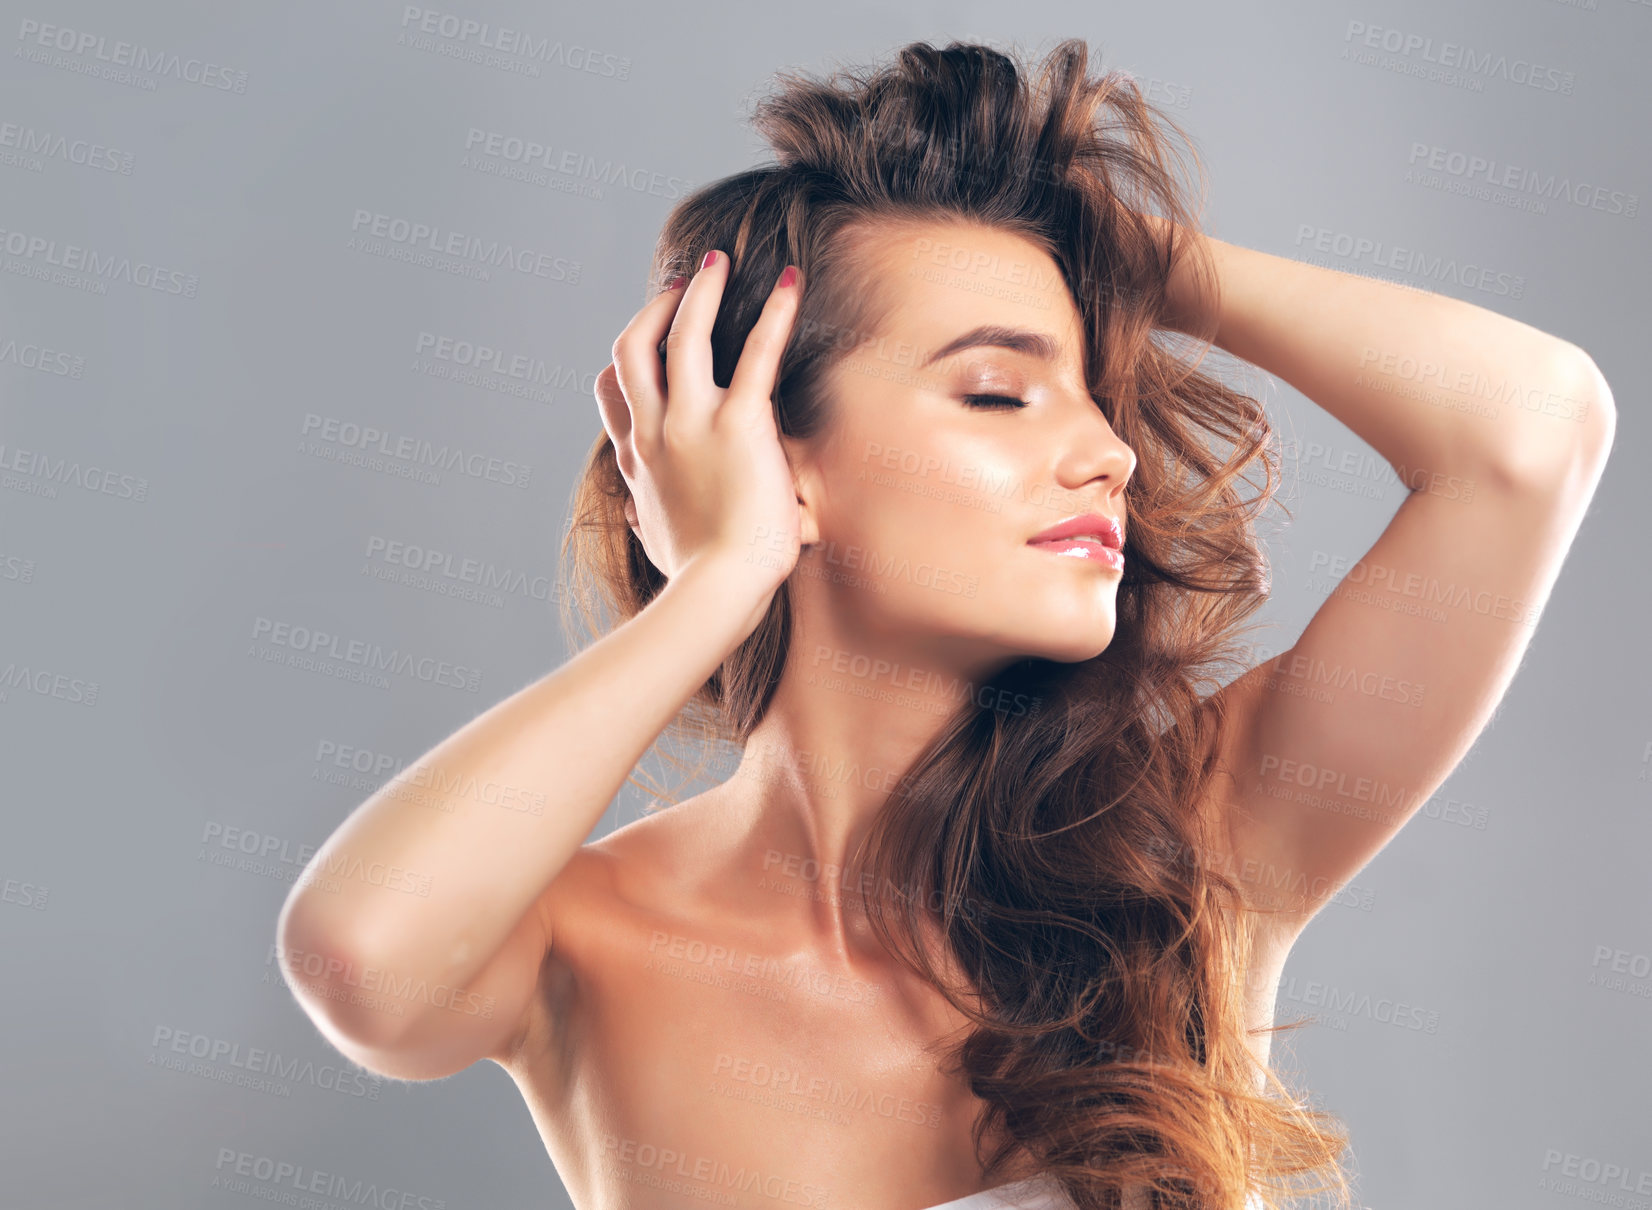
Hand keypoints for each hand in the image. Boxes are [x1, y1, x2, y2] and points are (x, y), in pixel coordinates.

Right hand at [595, 253, 806, 598]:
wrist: (716, 592)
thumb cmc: (697, 575)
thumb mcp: (655, 539)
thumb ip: (645, 515)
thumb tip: (634, 509)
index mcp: (638, 460)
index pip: (611, 394)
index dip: (624, 361)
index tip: (644, 342)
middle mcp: (655, 432)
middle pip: (633, 349)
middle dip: (653, 310)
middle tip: (679, 286)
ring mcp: (692, 423)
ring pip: (681, 334)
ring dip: (699, 292)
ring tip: (717, 263)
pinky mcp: (740, 424)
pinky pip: (755, 353)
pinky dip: (774, 312)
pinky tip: (790, 282)